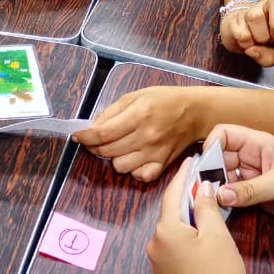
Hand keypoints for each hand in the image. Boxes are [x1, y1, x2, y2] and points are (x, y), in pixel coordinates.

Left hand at [74, 86, 209, 181]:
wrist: (195, 112)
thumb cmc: (165, 101)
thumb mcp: (135, 96)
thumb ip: (112, 112)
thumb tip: (92, 127)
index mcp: (138, 115)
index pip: (102, 133)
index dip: (85, 137)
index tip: (78, 136)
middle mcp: (146, 137)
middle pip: (107, 151)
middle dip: (95, 146)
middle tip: (98, 139)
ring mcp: (155, 153)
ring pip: (120, 167)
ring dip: (114, 157)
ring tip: (119, 146)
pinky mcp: (162, 165)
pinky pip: (139, 176)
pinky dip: (133, 170)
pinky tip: (134, 157)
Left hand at [146, 160, 260, 273]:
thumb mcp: (217, 235)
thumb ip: (206, 207)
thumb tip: (201, 189)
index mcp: (164, 232)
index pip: (171, 195)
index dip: (183, 176)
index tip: (192, 161)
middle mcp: (154, 246)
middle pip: (170, 212)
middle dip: (186, 196)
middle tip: (202, 179)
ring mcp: (158, 264)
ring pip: (172, 230)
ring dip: (187, 216)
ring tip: (205, 203)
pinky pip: (174, 246)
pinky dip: (186, 235)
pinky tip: (201, 232)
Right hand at [207, 124, 273, 225]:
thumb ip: (250, 190)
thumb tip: (218, 195)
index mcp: (259, 143)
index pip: (225, 134)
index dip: (212, 146)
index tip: (206, 166)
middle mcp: (251, 157)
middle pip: (219, 157)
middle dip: (209, 171)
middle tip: (203, 190)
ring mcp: (252, 176)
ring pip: (223, 177)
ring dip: (215, 188)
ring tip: (208, 201)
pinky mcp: (254, 194)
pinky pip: (232, 194)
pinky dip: (224, 200)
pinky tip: (220, 209)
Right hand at [218, 0, 273, 66]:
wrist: (240, 37)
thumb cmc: (263, 44)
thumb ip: (271, 57)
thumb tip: (252, 50)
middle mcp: (270, 5)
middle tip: (271, 39)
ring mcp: (251, 9)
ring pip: (256, 16)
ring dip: (258, 37)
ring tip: (257, 40)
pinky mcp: (234, 18)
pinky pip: (241, 31)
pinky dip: (244, 43)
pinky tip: (245, 41)